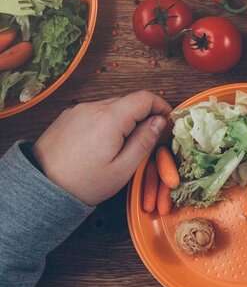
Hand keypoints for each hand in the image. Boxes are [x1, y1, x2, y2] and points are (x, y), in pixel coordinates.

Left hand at [32, 91, 171, 204]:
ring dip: (124, 119)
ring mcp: (77, 110)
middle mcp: (92, 107)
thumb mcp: (122, 169)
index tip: (167, 122)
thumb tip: (160, 121)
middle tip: (147, 139)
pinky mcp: (66, 117)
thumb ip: (144, 141)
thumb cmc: (83, 183)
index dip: (161, 106)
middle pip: (129, 101)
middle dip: (143, 116)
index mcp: (110, 118)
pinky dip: (105, 122)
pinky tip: (101, 144)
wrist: (39, 189)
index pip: (145, 98)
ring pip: (111, 107)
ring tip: (121, 146)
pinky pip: (94, 112)